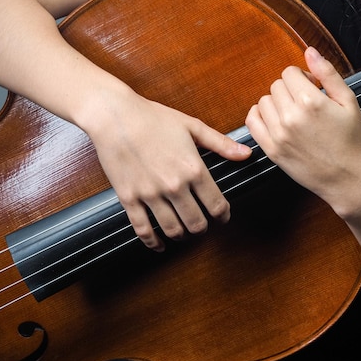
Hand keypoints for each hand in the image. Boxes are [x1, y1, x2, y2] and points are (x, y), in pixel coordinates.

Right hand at [88, 92, 251, 250]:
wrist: (114, 115)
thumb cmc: (151, 117)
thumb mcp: (191, 126)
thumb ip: (220, 143)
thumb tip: (246, 154)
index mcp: (193, 168)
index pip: (217, 205)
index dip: (223, 216)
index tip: (222, 217)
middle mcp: (174, 185)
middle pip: (196, 223)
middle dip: (203, 228)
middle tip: (202, 224)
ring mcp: (150, 194)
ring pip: (172, 230)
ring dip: (181, 235)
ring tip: (183, 232)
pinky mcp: (129, 198)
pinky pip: (143, 229)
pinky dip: (153, 242)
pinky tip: (159, 245)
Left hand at [245, 47, 360, 212]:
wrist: (347, 178)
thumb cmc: (351, 140)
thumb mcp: (348, 102)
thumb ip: (328, 74)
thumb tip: (310, 51)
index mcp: (311, 101)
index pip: (289, 73)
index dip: (301, 77)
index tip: (312, 88)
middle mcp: (291, 116)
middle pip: (276, 86)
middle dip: (290, 90)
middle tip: (305, 103)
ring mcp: (278, 134)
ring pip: (263, 101)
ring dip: (276, 103)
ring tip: (292, 114)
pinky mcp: (270, 149)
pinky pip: (252, 121)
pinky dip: (259, 116)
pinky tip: (274, 120)